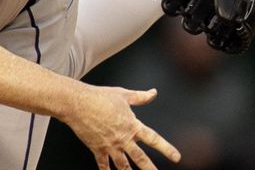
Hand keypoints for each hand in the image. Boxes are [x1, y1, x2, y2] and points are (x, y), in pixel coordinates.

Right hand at [64, 85, 180, 168]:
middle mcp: (123, 138)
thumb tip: (154, 92)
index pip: (153, 139)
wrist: (78, 103)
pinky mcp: (97, 149)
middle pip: (140, 159)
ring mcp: (110, 145)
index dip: (166, 149)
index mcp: (131, 125)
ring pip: (123, 166)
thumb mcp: (123, 94)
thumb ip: (140, 97)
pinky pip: (103, 165)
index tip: (177, 157)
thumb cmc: (100, 96)